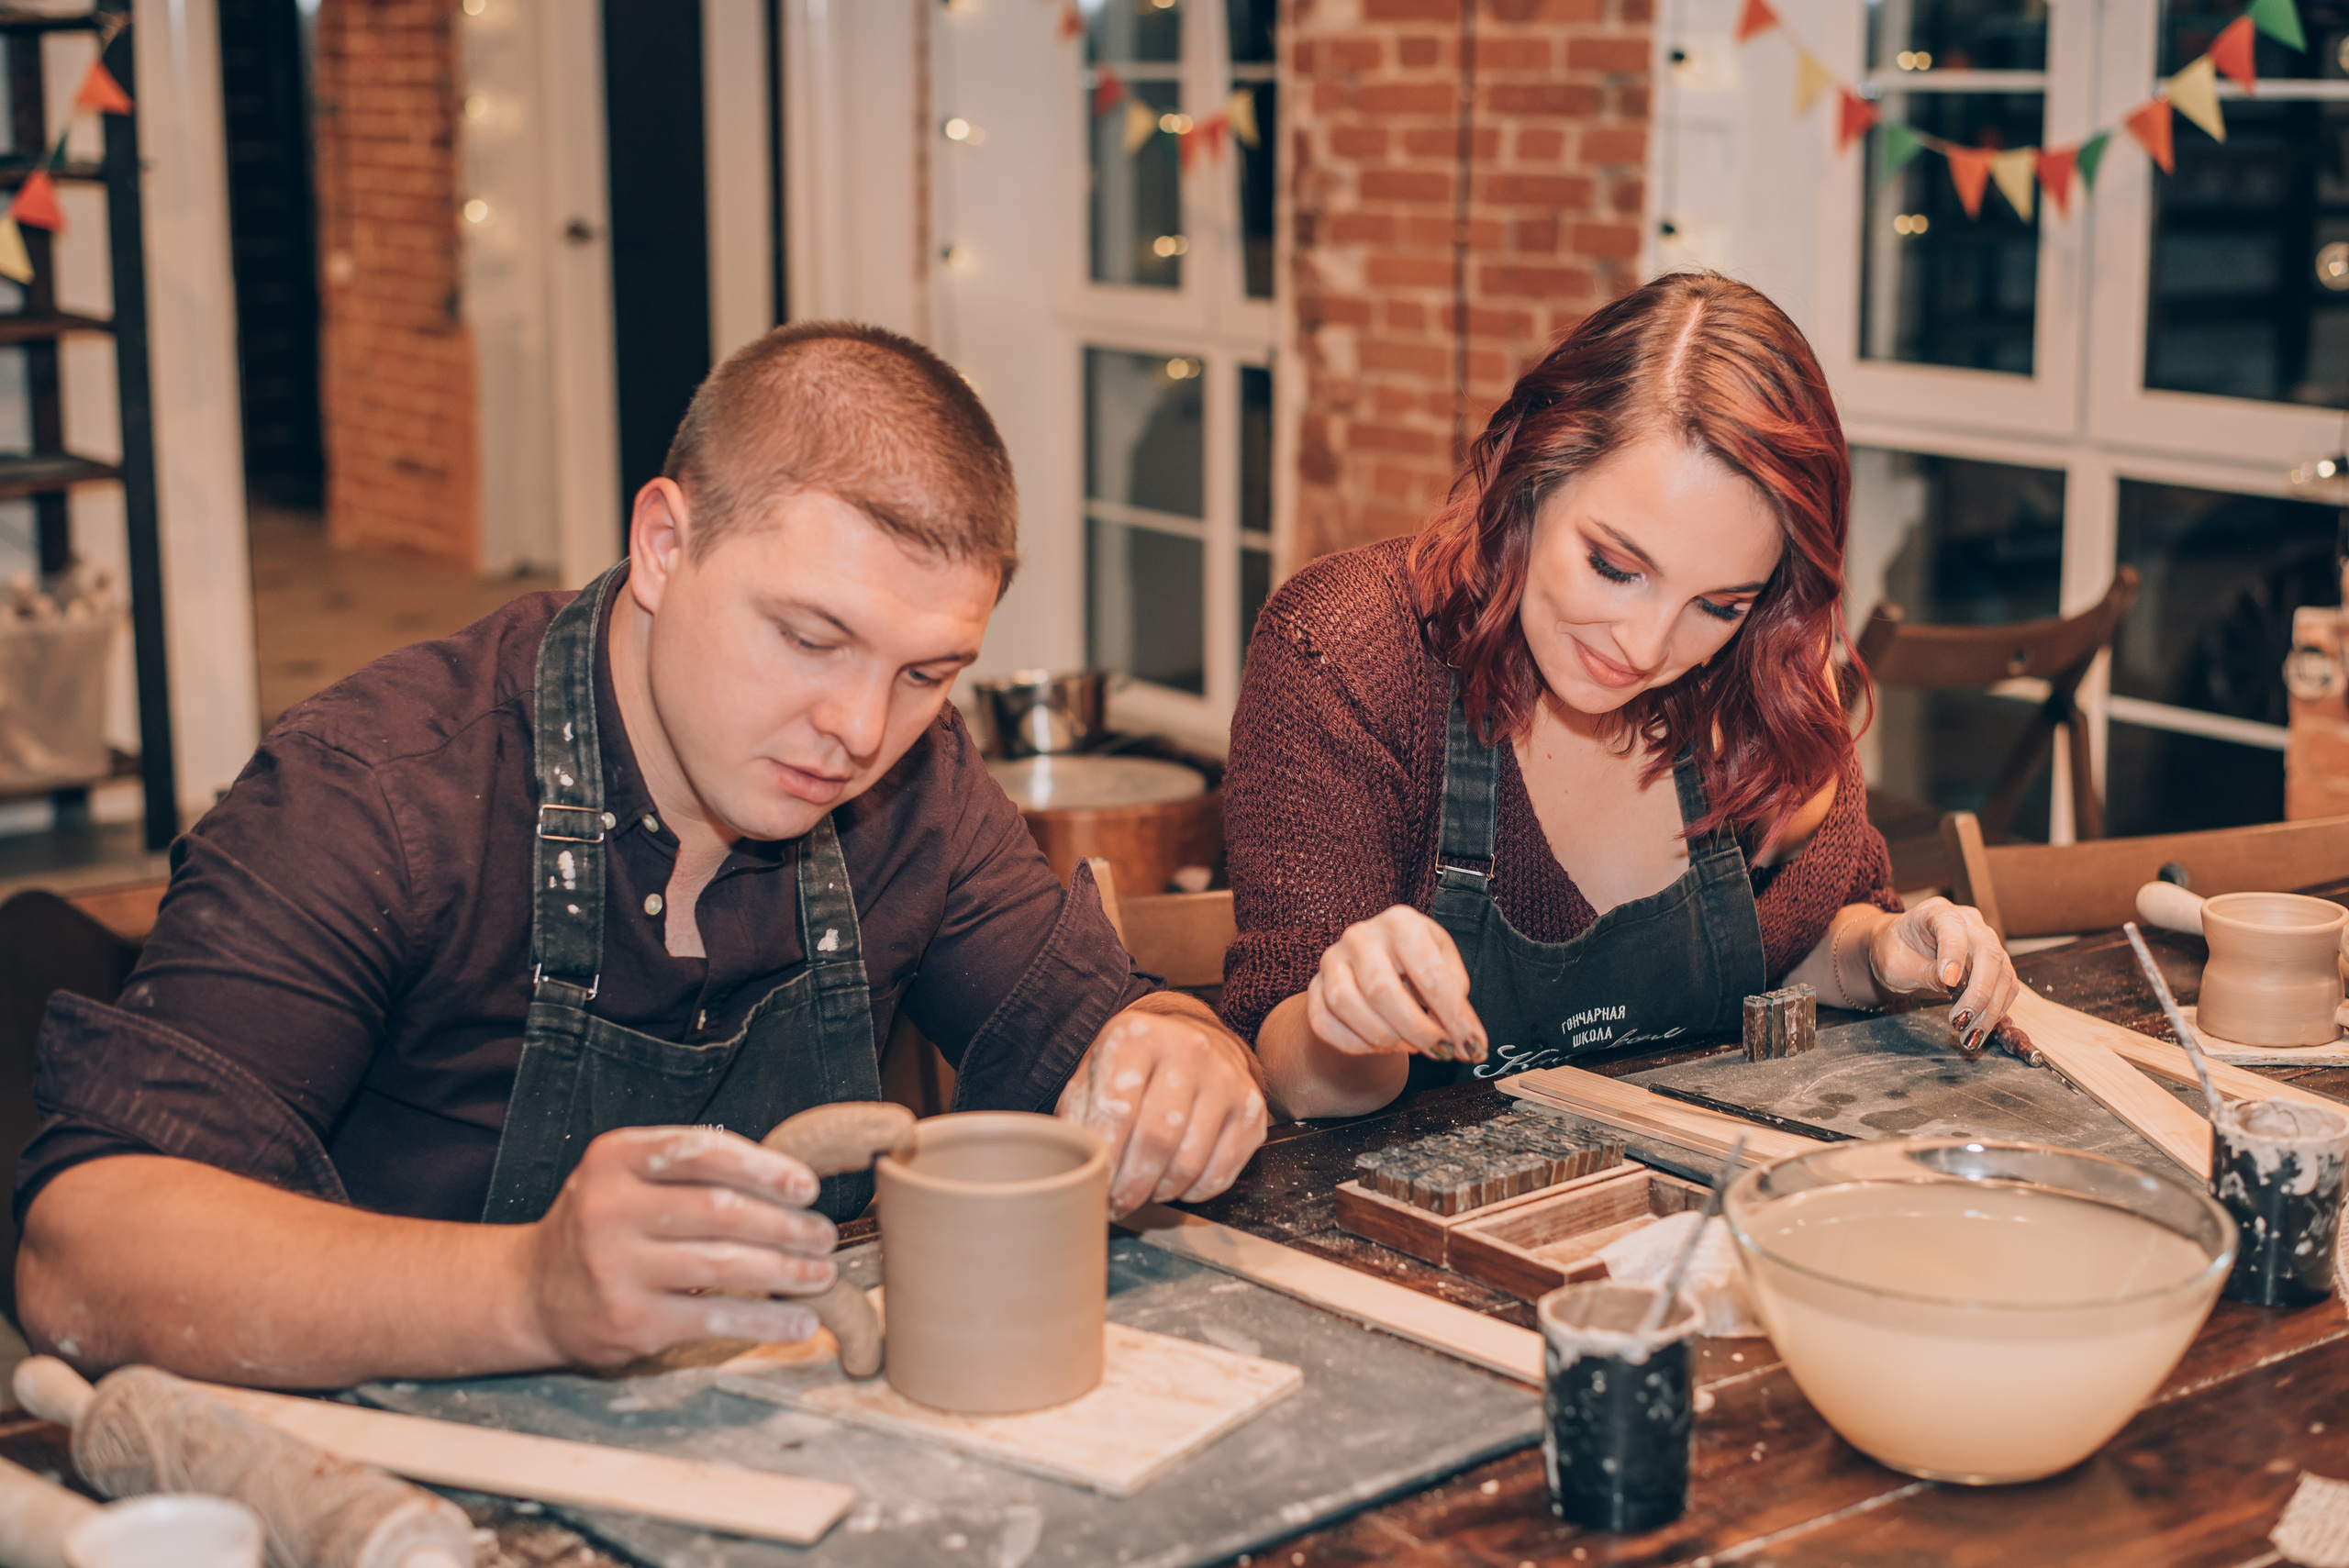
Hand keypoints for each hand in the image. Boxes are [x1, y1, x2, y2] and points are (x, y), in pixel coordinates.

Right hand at [519, 1126, 840, 1367]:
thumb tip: (788, 1183)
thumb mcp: (628, 1176)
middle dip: (786, 1225)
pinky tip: (799, 1321)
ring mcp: (615, 1267)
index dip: (764, 1169)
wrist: (532, 1292)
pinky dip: (765, 1320)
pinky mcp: (629, 1321)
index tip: (806, 1187)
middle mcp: (609, 1208)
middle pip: (720, 1211)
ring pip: (723, 1265)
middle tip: (823, 1235)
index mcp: (615, 1158)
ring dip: (786, 1271)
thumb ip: (691, 1170)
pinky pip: (713, 1320)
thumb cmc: (605, 1224)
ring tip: (821, 1274)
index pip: (703, 1153)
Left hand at [1058, 1000, 1268, 1215]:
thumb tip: (1077, 1171)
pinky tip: (1175, 1183)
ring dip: (1160, 1191)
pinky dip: (1193, 1191)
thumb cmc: (1133, 1067)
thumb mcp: (1095, 1074)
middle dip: (1131, 1185)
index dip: (1105, 1159)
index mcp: (1138, 1036)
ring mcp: (1226, 1078)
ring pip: (1189, 1162)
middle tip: (1117, 1202)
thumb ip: (1080, 1117)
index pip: (1118, 1108)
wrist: (1189, 1041)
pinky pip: (1221, 1173)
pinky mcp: (1252, 1108)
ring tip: (1144, 1190)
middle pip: (1157, 1139)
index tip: (1096, 1187)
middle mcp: (1188, 1049)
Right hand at [1306, 905, 1485, 1062]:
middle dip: (1417, 1031)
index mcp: (1400, 922)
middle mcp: (1360, 935)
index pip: (1430, 975)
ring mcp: (1331, 960)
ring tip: (1410, 1045)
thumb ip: (1456, 1000)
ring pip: (1346, 1005)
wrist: (1376, 960)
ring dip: (1384, 1037)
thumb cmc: (1416, 963)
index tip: (1472, 1046)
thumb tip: (1468, 1042)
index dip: (1454, 1017)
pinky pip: (1324, 1023)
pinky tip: (1382, 1045)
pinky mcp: (1314, 987)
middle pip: (1382, 991)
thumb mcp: (1444, 965)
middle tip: (1441, 1051)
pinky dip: (1357, 1044)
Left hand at [1868, 896, 2018, 1051]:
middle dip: (1979, 992)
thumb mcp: (1895, 963)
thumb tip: (1951, 985)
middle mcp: (1968, 922)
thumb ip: (1922, 971)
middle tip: (1962, 1021)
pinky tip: (1980, 1028)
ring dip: (1991, 1008)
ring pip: (2002, 973)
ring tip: (1971, 1035)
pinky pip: (2006, 985)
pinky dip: (1997, 1009)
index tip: (1948, 983)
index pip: (1952, 926)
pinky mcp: (1995, 962)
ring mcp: (1985, 940)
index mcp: (1937, 912)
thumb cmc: (1894, 950)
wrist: (1900, 949)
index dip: (1954, 953)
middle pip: (1988, 952)